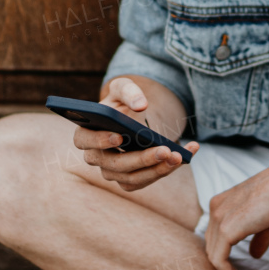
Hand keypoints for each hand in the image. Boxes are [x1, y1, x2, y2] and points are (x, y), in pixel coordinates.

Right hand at [73, 76, 198, 191]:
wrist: (132, 118)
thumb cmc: (121, 103)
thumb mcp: (123, 88)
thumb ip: (129, 91)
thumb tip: (141, 105)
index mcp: (86, 133)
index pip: (84, 141)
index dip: (100, 141)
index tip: (119, 137)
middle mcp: (96, 157)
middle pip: (114, 165)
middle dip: (141, 159)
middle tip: (165, 150)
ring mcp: (111, 172)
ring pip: (132, 178)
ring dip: (157, 169)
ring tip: (177, 156)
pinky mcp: (128, 181)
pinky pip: (145, 180)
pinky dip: (165, 170)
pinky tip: (183, 156)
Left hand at [203, 163, 268, 269]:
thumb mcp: (268, 221)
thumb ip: (258, 238)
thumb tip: (254, 255)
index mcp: (221, 205)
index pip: (216, 239)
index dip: (227, 259)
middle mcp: (215, 210)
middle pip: (213, 249)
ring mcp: (218, 219)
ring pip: (214, 258)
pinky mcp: (226, 229)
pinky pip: (219, 260)